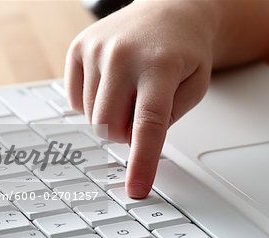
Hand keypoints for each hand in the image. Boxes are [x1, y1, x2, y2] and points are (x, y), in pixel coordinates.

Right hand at [64, 1, 212, 197]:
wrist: (168, 10)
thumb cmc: (184, 51)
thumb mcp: (194, 86)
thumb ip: (167, 119)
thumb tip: (133, 143)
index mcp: (160, 67)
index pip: (148, 125)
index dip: (142, 162)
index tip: (136, 189)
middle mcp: (123, 56)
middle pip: (111, 127)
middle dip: (126, 134)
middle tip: (142, 114)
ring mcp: (96, 50)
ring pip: (92, 117)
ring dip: (111, 118)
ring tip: (129, 92)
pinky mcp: (78, 48)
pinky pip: (75, 100)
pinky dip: (92, 104)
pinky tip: (110, 85)